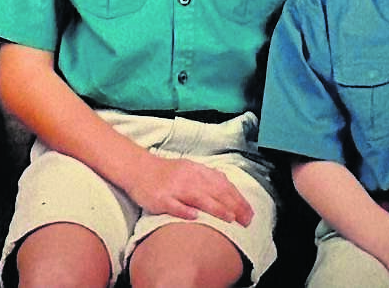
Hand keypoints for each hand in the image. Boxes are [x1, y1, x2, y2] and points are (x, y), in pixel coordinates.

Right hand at [125, 153, 253, 224]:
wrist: (138, 169)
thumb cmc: (166, 173)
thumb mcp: (189, 170)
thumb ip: (207, 178)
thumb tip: (228, 186)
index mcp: (196, 170)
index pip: (222, 183)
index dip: (237, 198)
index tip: (249, 212)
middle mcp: (188, 177)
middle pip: (214, 190)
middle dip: (233, 205)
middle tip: (246, 220)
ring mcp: (174, 187)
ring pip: (198, 197)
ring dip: (215, 207)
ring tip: (229, 218)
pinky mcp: (160, 198)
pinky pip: (174, 205)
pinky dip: (185, 211)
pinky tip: (195, 217)